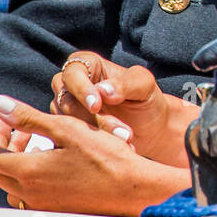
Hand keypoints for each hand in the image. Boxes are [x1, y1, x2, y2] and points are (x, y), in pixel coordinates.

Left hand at [0, 95, 189, 216]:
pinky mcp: (55, 210)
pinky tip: (54, 164)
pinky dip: (31, 179)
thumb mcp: (67, 128)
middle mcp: (31, 193)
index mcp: (30, 171)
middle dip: (7, 146)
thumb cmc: (105, 158)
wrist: (131, 188)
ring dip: (18, 164)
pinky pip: (29, 196)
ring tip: (39, 146)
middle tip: (25, 130)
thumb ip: (29, 117)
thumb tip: (1, 105)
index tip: (11, 119)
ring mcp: (42, 205)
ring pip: (12, 186)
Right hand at [50, 52, 196, 166]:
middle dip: (94, 119)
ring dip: (96, 135)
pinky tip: (114, 151)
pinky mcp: (67, 132)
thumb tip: (103, 91)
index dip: (82, 89)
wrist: (150, 127)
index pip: (73, 73)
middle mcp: (70, 85)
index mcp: (87, 64)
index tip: (96, 106)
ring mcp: (66, 109)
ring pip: (67, 124)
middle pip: (67, 101)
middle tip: (124, 133)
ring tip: (126, 142)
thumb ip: (126, 83)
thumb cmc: (145, 98)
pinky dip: (90, 147)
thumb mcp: (144, 85)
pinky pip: (68, 140)